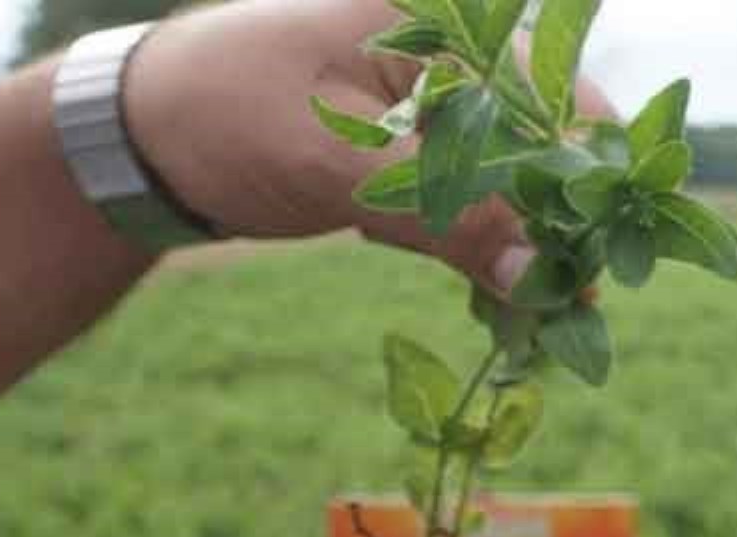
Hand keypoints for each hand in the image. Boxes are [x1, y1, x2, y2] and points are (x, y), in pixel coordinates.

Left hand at [123, 0, 615, 295]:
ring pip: (522, 188)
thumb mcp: (332, 160)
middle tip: (547, 308)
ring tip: (509, 307)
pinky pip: (480, 206)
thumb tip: (536, 275)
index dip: (589, 193)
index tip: (584, 275)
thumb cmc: (227, 112)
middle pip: (556, 152)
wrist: (147, 131)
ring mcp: (447, 110)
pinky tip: (464, 283)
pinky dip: (480, 250)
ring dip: (520, 250)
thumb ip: (441, 212)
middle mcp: (463, 60)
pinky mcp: (425, 155)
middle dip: (555, 232)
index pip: (567, 107)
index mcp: (452, 28)